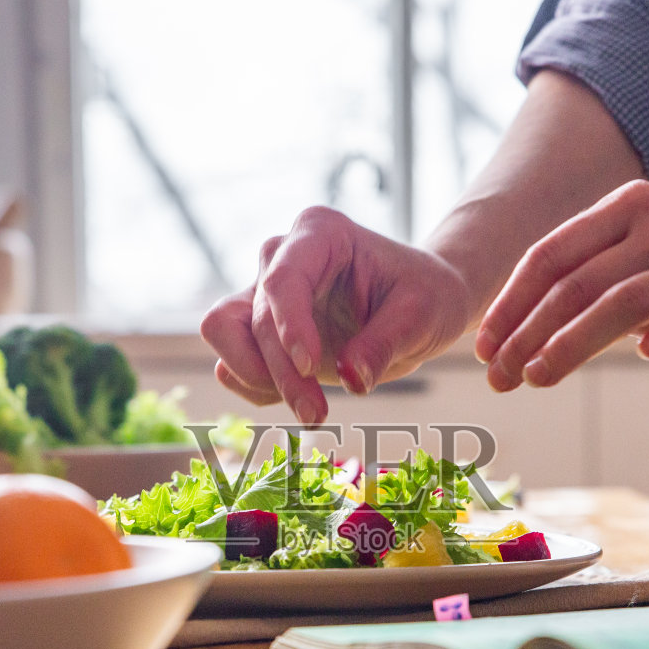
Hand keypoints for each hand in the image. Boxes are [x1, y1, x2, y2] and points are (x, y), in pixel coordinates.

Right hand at [200, 207, 474, 424]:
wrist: (422, 305)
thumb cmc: (426, 296)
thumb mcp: (421, 315)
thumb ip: (384, 344)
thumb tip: (350, 380)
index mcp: (320, 234)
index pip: (282, 279)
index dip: (287, 326)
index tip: (308, 367)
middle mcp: (281, 256)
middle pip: (250, 316)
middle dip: (279, 372)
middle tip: (318, 414)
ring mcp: (264, 292)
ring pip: (222, 333)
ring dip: (256, 378)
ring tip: (310, 410)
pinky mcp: (258, 329)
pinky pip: (232, 361)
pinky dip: (258, 387)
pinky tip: (304, 396)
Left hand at [475, 181, 648, 388]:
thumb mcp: (635, 265)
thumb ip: (581, 285)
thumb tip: (504, 338)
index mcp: (628, 208)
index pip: (550, 255)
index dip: (510, 305)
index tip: (483, 349)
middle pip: (578, 283)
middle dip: (528, 334)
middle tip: (498, 378)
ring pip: (625, 302)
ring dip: (571, 344)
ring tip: (536, 378)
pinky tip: (645, 356)